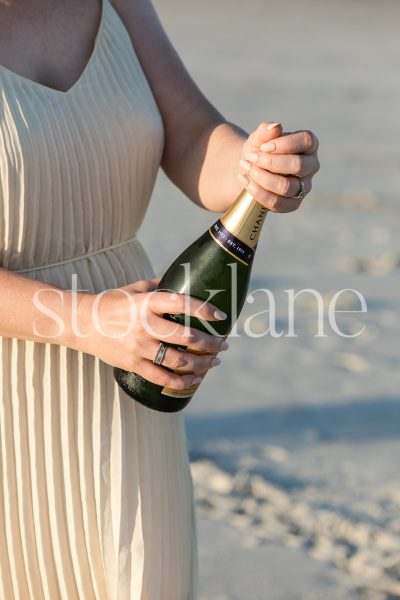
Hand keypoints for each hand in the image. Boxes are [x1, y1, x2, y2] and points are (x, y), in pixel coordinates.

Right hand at [76, 278, 227, 390]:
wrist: (81, 324)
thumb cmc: (111, 303)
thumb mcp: (134, 289)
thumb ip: (159, 285)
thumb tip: (184, 278)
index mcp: (146, 303)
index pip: (181, 304)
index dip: (204, 309)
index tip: (221, 316)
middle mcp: (144, 325)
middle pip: (186, 337)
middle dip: (211, 343)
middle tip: (224, 344)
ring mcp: (138, 347)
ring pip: (178, 361)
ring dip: (202, 364)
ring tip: (214, 362)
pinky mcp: (132, 364)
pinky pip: (162, 378)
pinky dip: (181, 381)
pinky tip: (194, 379)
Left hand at [238, 121, 319, 211]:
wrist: (249, 171)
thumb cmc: (258, 151)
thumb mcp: (258, 138)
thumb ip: (265, 130)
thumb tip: (275, 126)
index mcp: (308, 145)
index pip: (306, 141)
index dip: (284, 144)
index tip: (263, 147)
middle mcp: (311, 166)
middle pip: (298, 165)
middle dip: (270, 162)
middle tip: (251, 157)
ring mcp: (303, 187)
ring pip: (287, 187)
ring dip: (262, 178)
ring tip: (246, 168)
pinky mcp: (292, 204)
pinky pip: (277, 203)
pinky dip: (258, 192)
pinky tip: (245, 181)